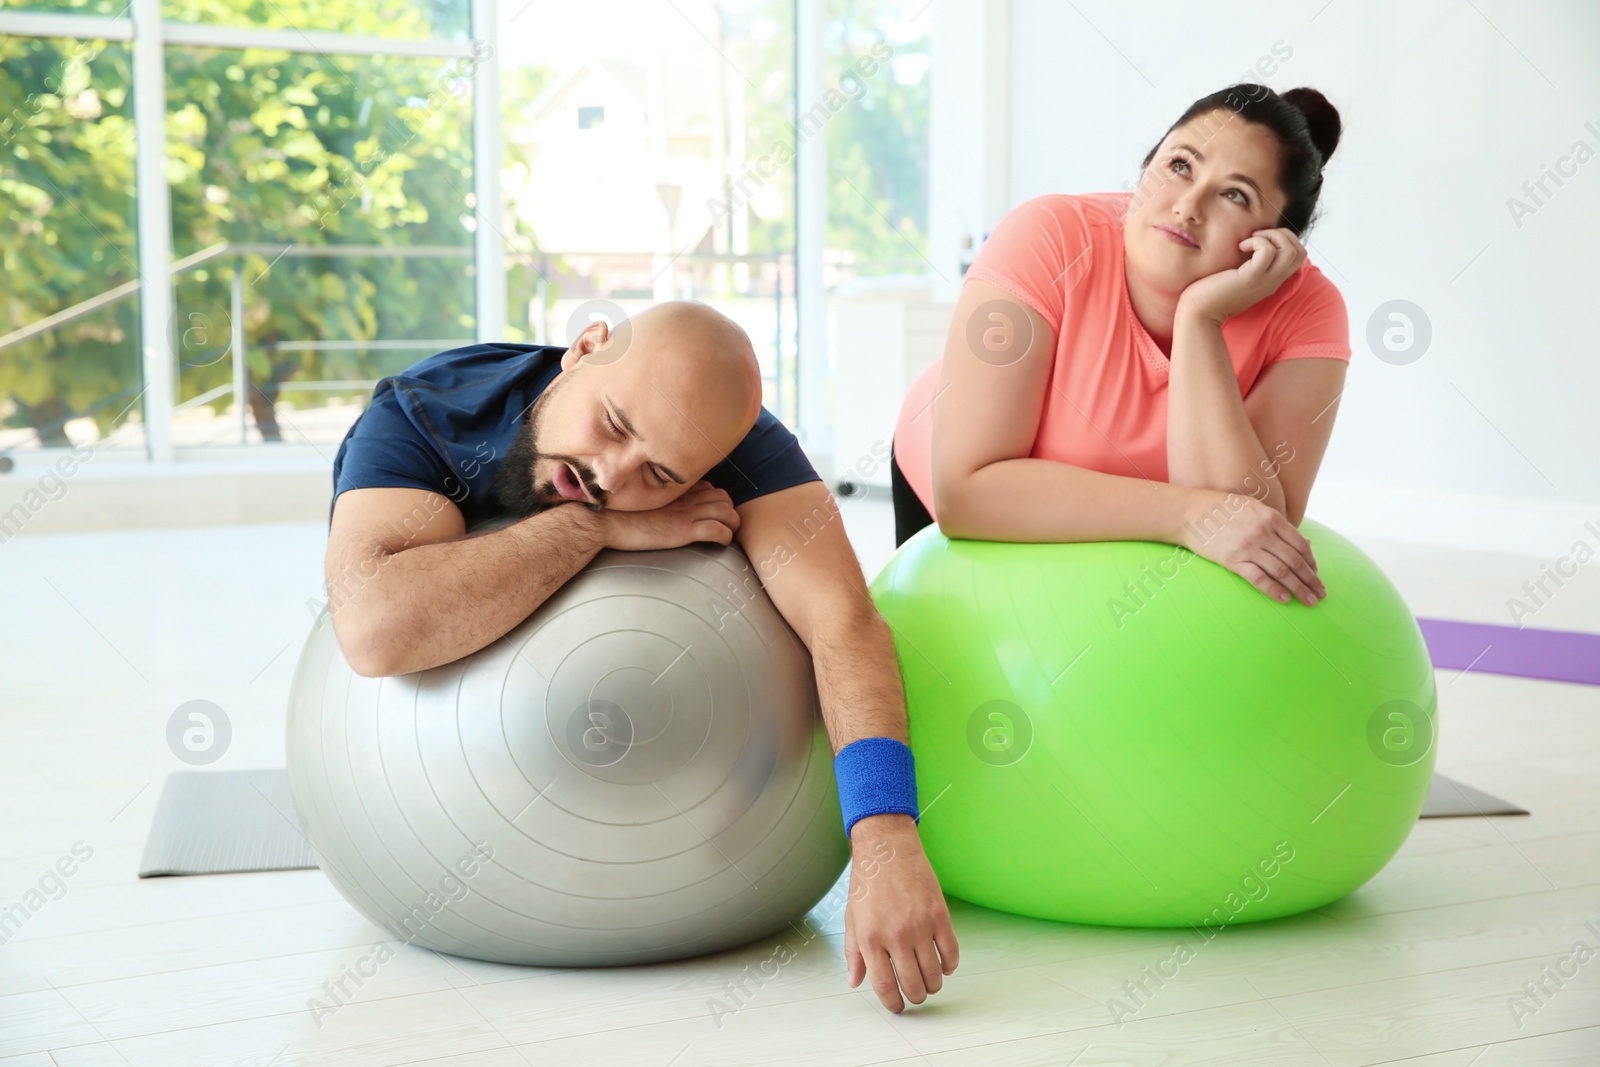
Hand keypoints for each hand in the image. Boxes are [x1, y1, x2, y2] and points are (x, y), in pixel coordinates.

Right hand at [599, 481, 739, 550]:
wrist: (605, 521)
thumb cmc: (619, 514)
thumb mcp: (644, 502)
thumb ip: (660, 500)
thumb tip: (668, 509)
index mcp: (676, 490)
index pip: (710, 488)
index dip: (716, 501)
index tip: (712, 513)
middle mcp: (684, 497)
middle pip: (723, 497)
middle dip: (729, 511)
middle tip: (724, 525)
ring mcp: (685, 512)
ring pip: (726, 512)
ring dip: (732, 524)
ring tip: (727, 534)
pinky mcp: (683, 529)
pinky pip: (716, 530)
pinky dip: (724, 537)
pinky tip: (719, 544)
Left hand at [843, 814, 958, 1012]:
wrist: (888, 849)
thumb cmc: (867, 883)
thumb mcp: (852, 918)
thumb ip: (854, 953)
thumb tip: (856, 981)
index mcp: (870, 938)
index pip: (884, 985)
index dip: (893, 1003)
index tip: (897, 1007)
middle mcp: (895, 935)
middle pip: (912, 984)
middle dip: (915, 997)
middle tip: (915, 995)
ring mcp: (920, 925)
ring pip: (933, 974)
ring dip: (933, 985)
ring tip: (929, 982)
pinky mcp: (939, 915)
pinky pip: (951, 952)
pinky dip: (949, 965)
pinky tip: (943, 965)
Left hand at [1177, 227, 1306, 326]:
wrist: (1198, 313)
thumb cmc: (1211, 293)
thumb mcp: (1237, 277)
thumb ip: (1249, 264)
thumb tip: (1249, 242)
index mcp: (1271, 280)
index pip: (1298, 256)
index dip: (1285, 240)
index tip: (1259, 240)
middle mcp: (1273, 281)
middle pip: (1300, 252)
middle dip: (1283, 235)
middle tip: (1257, 237)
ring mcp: (1264, 281)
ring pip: (1291, 251)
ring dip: (1272, 236)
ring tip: (1250, 240)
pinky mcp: (1251, 278)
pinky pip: (1268, 252)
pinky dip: (1257, 242)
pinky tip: (1240, 247)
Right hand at [1179, 489, 1326, 606]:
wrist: (1190, 513)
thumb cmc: (1222, 509)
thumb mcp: (1254, 508)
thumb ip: (1278, 524)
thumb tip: (1305, 541)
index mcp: (1271, 518)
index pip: (1300, 544)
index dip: (1312, 562)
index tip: (1316, 575)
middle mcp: (1264, 532)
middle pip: (1295, 561)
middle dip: (1311, 580)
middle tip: (1320, 594)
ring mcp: (1249, 546)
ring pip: (1282, 571)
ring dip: (1299, 588)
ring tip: (1309, 601)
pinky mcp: (1233, 560)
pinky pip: (1259, 578)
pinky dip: (1274, 590)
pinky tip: (1284, 599)